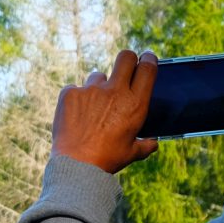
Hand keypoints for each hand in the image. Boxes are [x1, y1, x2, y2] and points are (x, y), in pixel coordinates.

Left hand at [49, 50, 159, 172]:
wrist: (77, 165)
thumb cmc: (107, 159)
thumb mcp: (132, 153)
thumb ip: (145, 145)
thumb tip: (153, 143)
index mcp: (135, 104)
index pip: (147, 68)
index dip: (148, 60)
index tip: (146, 59)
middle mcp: (115, 92)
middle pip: (125, 57)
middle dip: (127, 59)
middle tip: (125, 68)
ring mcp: (91, 90)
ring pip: (98, 76)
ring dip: (98, 87)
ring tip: (93, 109)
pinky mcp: (70, 93)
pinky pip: (76, 89)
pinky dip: (77, 99)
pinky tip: (76, 116)